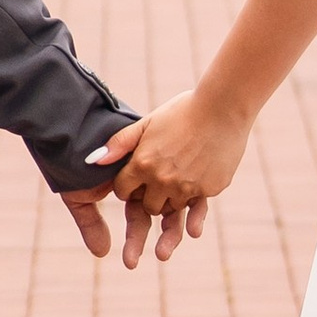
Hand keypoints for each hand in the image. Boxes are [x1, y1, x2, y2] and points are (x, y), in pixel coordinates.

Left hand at [91, 91, 248, 222]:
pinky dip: (194, 199)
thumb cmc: (183, 111)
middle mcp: (162, 180)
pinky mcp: (208, 190)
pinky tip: (198, 181)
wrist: (223, 107)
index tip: (138, 176)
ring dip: (172, 199)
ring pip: (172, 209)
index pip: (124, 191)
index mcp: (142, 164)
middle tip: (161, 178)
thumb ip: (119, 143)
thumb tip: (92, 160)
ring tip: (181, 176)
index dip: (129, 185)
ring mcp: (186, 188)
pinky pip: (196, 206)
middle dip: (150, 197)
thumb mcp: (148, 123)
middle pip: (148, 207)